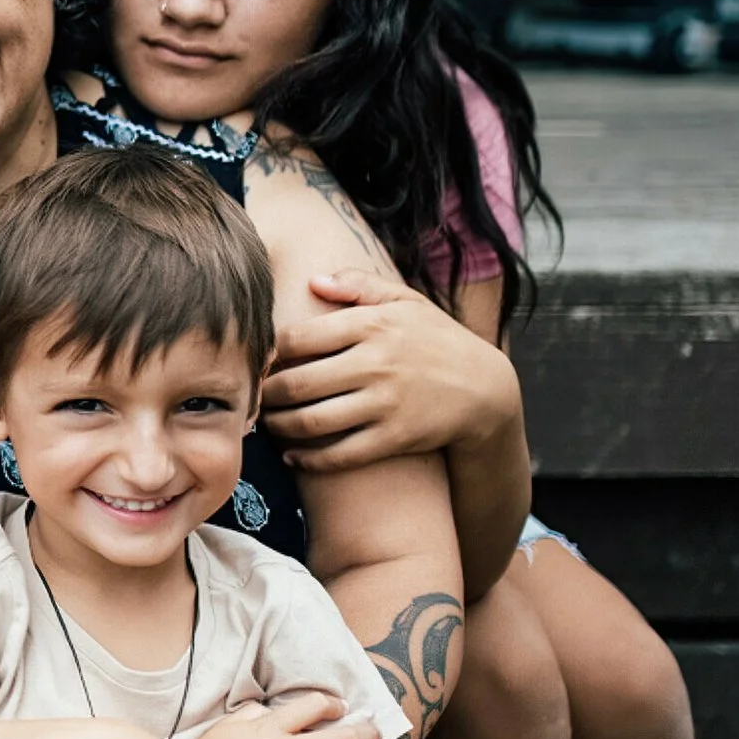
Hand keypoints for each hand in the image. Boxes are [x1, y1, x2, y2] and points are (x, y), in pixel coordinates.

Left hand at [263, 269, 521, 471]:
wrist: (486, 389)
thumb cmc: (436, 340)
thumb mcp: (406, 301)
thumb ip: (359, 285)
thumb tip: (313, 280)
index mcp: (372, 326)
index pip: (297, 338)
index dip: (268, 352)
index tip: (257, 360)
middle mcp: (375, 364)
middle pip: (296, 383)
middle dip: (264, 394)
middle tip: (252, 396)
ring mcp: (385, 404)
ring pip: (311, 421)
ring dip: (279, 427)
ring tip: (267, 423)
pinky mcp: (394, 438)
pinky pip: (339, 454)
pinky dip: (309, 459)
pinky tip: (294, 455)